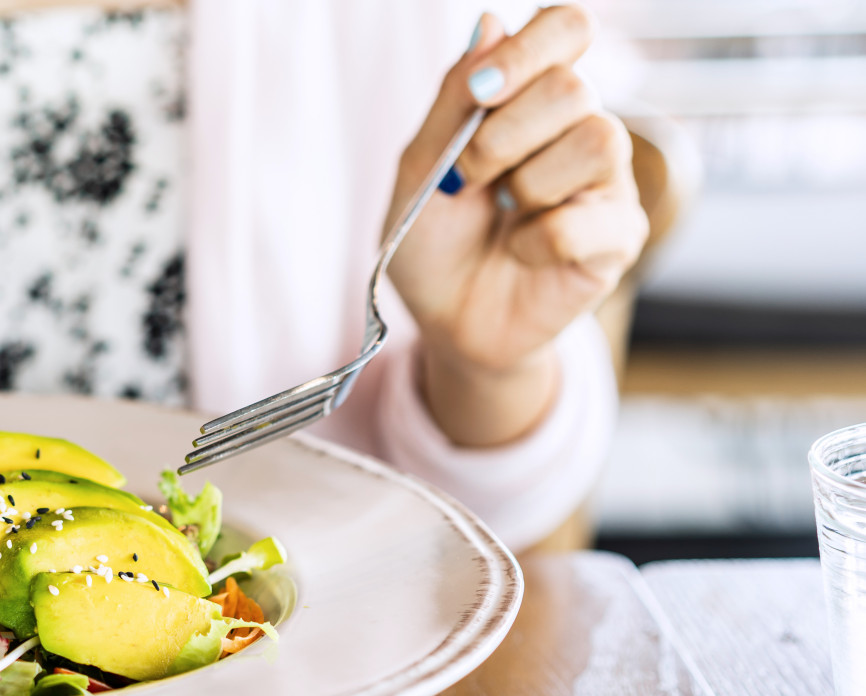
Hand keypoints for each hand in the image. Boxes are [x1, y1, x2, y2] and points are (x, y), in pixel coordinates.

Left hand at [387, 5, 647, 445]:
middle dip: (502, 136)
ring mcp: (606, 182)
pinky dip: (538, 239)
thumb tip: (489, 21)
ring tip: (505, 212)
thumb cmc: (433, 240)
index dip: (529, 49)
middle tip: (470, 177)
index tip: (481, 90)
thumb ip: (455, 98)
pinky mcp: (619, 237)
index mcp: (532, 97)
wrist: (444, 319)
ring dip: (528, 183)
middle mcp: (579, 127)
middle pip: (574, 87)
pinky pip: (587, 220)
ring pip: (599, 139)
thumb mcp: (422, 165)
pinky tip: (523, 252)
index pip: (566, 29)